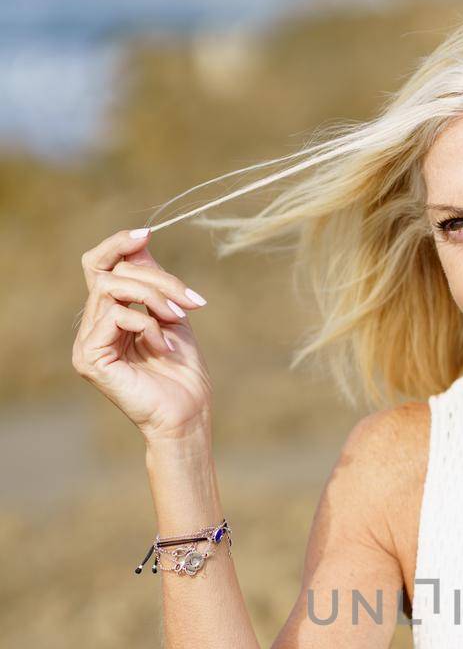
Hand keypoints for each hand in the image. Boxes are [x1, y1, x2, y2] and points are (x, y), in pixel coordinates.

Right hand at [71, 226, 212, 442]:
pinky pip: (114, 315)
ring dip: (153, 296)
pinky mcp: (89, 357)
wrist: (188, 415)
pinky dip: (146, 323)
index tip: (147, 233)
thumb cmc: (183, 373)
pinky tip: (163, 345)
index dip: (118, 244)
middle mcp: (92, 327)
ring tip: (177, 318)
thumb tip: (141, 239)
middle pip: (109, 272)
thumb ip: (153, 281)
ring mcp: (87, 343)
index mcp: (108, 316)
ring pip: (110, 288)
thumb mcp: (172, 315)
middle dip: (155, 277)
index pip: (99, 266)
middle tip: (188, 299)